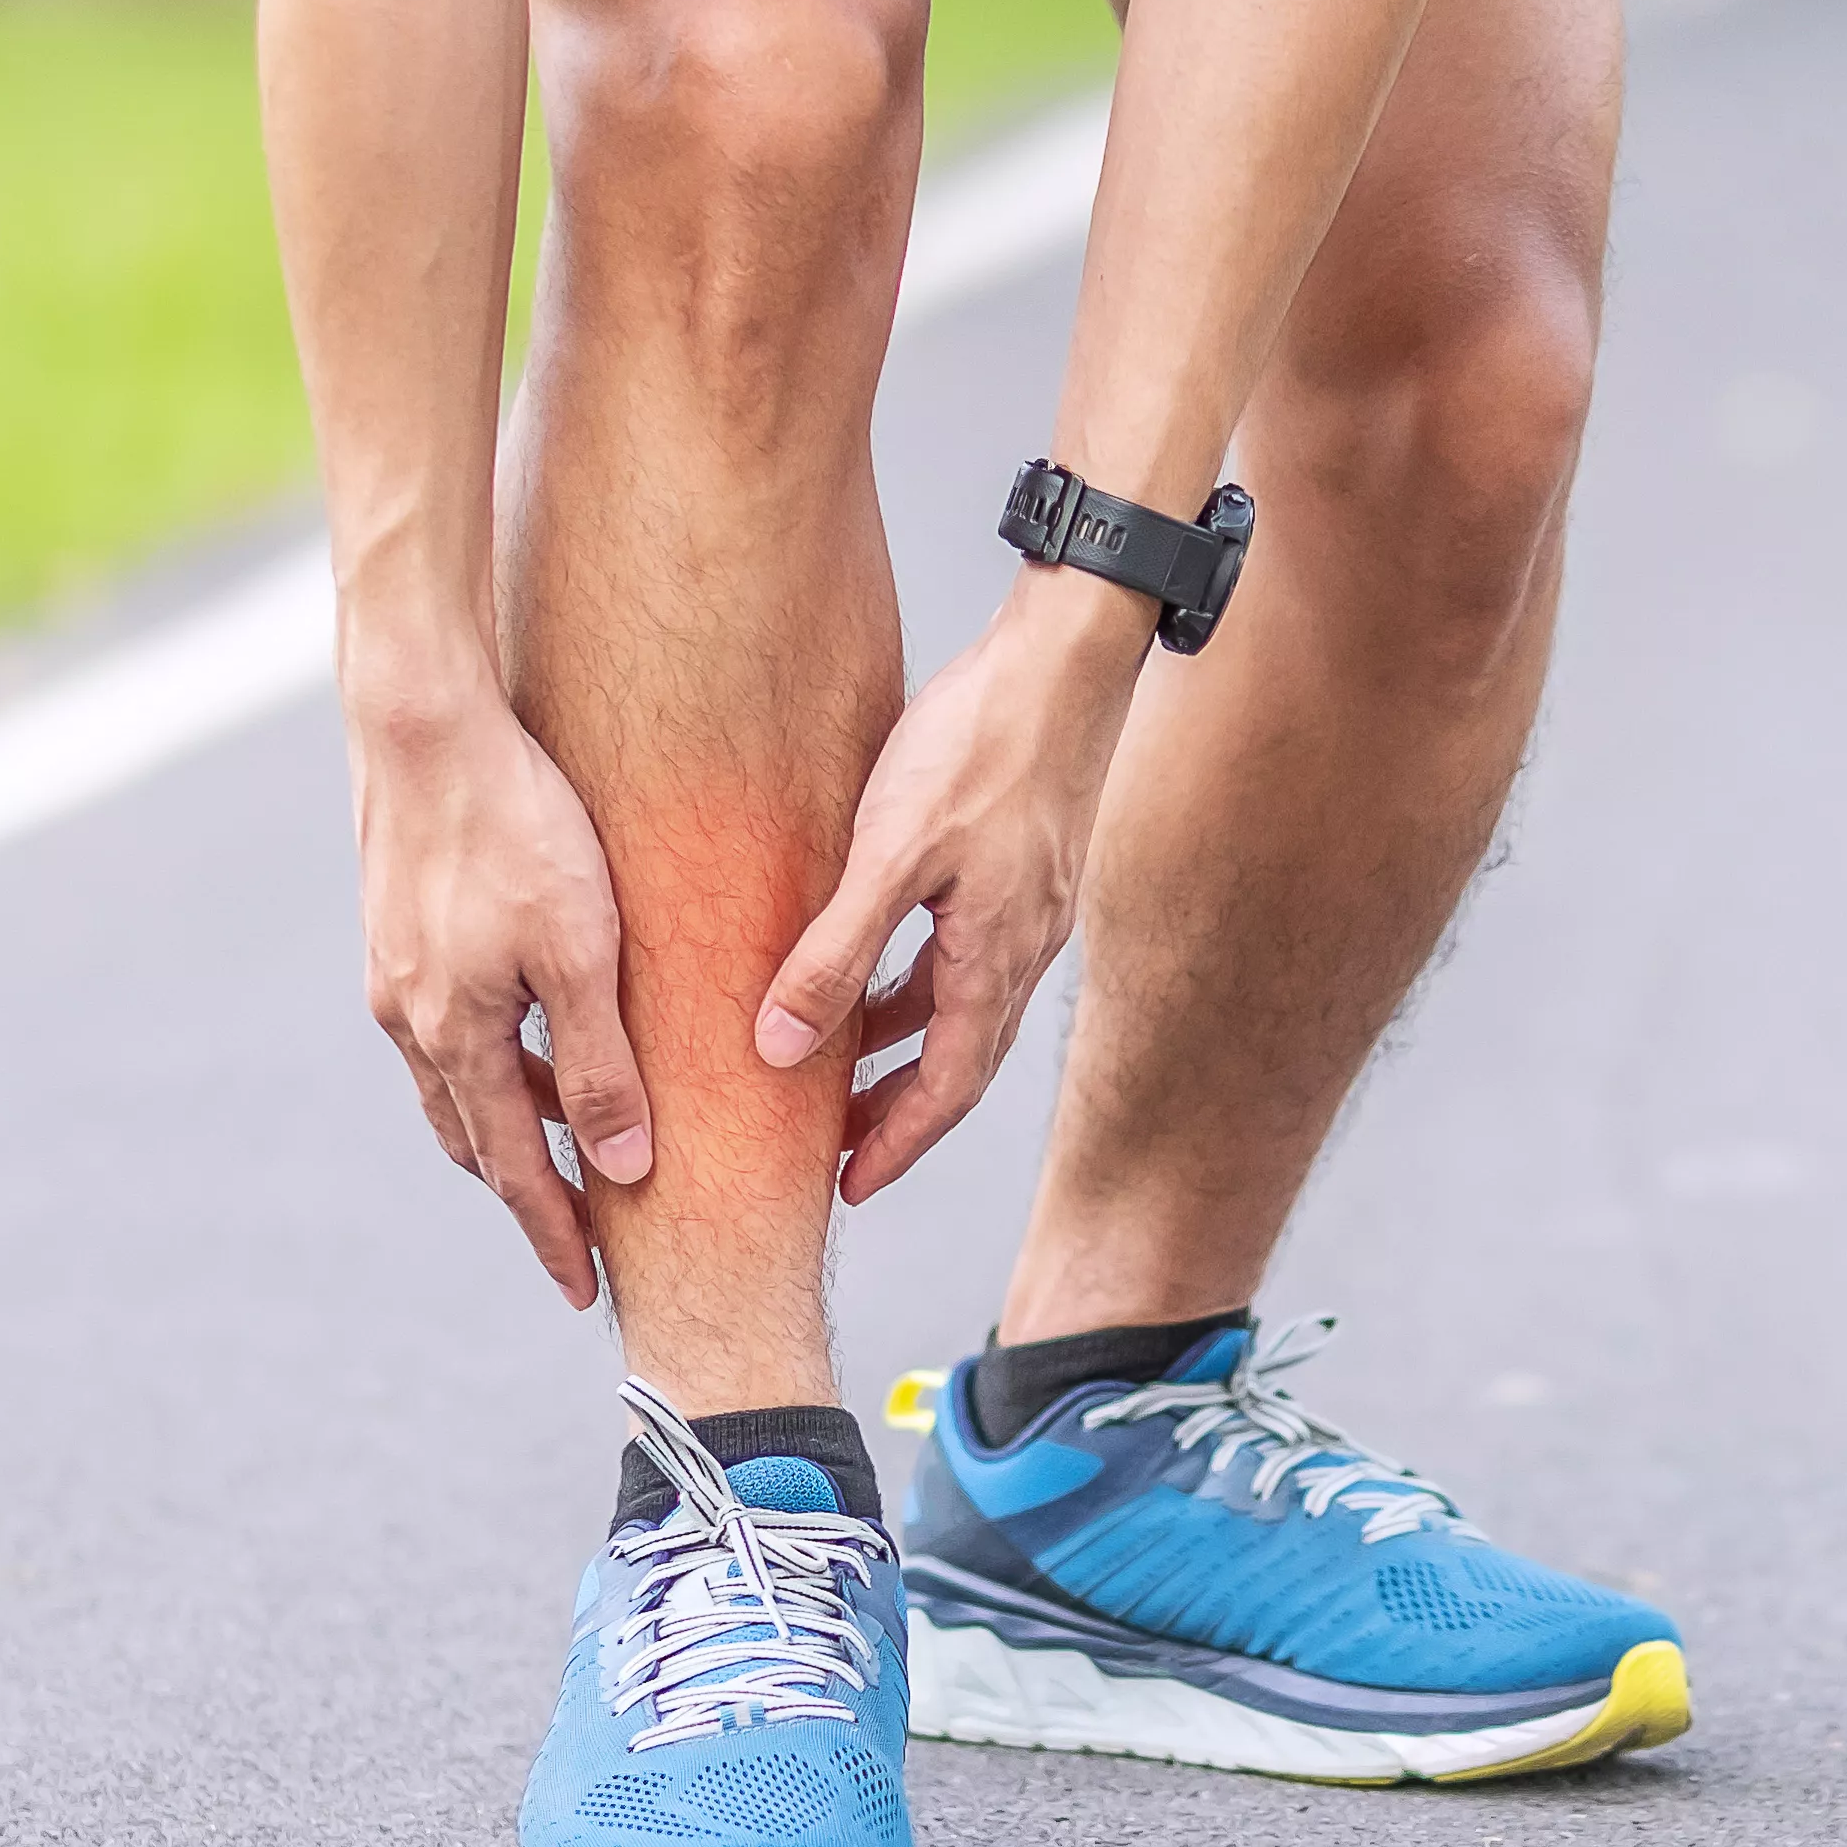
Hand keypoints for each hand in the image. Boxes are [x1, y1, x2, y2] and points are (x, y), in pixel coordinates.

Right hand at [350, 697, 653, 1307]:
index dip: (552, 1233)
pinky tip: (528, 1040)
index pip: (511, 1168)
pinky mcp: (394, 933)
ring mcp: (392, 976)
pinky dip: (488, 1061)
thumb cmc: (517, 825)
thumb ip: (600, 1061)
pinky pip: (443, 1031)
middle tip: (576, 1234)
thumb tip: (622, 1167)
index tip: (585, 1292)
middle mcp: (408, 1020)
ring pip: (455, 1083)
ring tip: (564, 1145)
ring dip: (505, 1123)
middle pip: (473, 1137)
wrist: (422, 723)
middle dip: (523, 1191)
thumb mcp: (581, 949)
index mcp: (454, 1036)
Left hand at [757, 574, 1157, 1202]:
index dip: (898, 1146)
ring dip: (904, 1048)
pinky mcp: (1021, 868)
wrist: (1066, 657)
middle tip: (836, 1150)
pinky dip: (916, 985)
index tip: (850, 1189)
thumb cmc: (983, 743)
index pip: (948, 1089)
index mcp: (996, 959)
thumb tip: (780, 1047)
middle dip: (898, 1114)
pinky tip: (873, 967)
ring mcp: (1028, 909)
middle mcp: (1022, 948)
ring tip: (841, 1071)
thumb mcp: (892, 852)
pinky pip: (964, 957)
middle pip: (959, 1062)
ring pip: (961, 1009)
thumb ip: (835, 952)